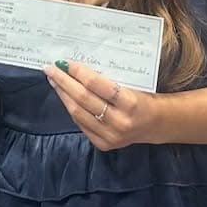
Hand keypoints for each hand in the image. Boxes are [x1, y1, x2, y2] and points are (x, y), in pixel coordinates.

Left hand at [43, 60, 158, 151]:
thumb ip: (107, 78)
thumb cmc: (143, 97)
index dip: (77, 72)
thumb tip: (77, 66)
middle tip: (50, 69)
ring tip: (54, 81)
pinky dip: (71, 108)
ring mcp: (110, 136)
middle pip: (83, 98)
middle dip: (63, 81)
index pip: (96, 84)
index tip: (63, 62)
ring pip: (78, 112)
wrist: (156, 123)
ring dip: (63, 95)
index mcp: (130, 103)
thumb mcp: (132, 83)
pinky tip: (65, 97)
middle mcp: (119, 122)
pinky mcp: (103, 144)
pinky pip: (81, 124)